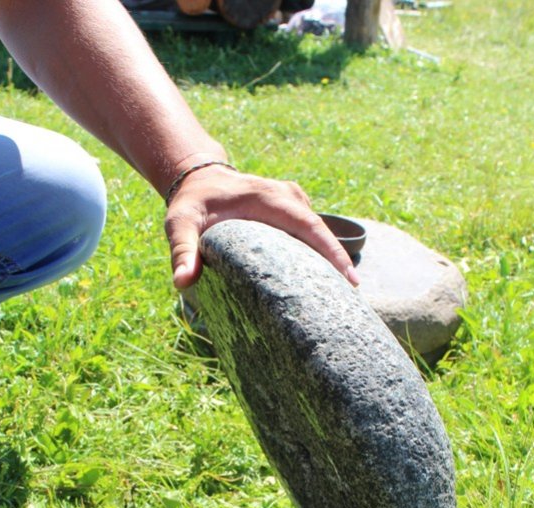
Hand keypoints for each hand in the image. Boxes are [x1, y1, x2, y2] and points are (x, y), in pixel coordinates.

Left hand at [164, 164, 359, 290]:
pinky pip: (311, 235)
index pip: (308, 226)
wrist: (198, 180)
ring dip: (330, 263)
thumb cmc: (191, 205)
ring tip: (340, 299)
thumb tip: (182, 282)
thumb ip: (182, 252)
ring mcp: (294, 203)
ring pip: (319, 235)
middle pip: (322, 233)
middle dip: (339, 264)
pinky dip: (319, 257)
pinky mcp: (293, 213)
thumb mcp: (180, 225)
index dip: (331, 252)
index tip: (349, 279)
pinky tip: (322, 285)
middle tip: (353, 300)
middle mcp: (288, 197)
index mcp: (269, 198)